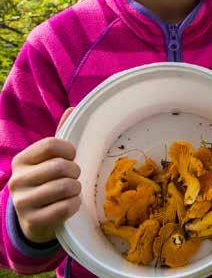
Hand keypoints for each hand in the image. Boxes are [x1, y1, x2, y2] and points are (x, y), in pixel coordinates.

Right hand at [8, 108, 80, 243]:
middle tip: (73, 176)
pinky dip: (75, 204)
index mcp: (21, 159)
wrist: (34, 217)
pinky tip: (70, 203)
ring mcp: (22, 202)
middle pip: (61, 166)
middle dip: (75, 171)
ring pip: (66, 187)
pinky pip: (66, 207)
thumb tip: (73, 108)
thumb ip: (61, 134)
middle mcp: (17, 180)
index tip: (71, 157)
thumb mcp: (49, 157)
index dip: (69, 150)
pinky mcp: (32, 221)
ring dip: (76, 188)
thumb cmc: (46, 180)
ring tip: (71, 190)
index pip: (52, 144)